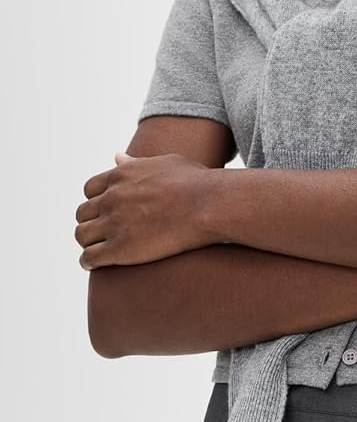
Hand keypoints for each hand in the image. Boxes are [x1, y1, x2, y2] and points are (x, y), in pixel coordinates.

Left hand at [75, 151, 214, 267]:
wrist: (209, 205)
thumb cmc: (196, 184)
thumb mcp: (163, 163)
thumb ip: (135, 162)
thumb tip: (117, 156)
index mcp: (120, 176)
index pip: (90, 190)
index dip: (97, 203)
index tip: (106, 213)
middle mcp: (111, 198)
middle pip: (83, 213)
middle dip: (91, 224)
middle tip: (102, 235)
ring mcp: (114, 223)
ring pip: (82, 236)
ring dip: (88, 243)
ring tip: (97, 252)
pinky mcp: (121, 248)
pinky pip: (90, 258)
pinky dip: (88, 262)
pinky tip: (94, 265)